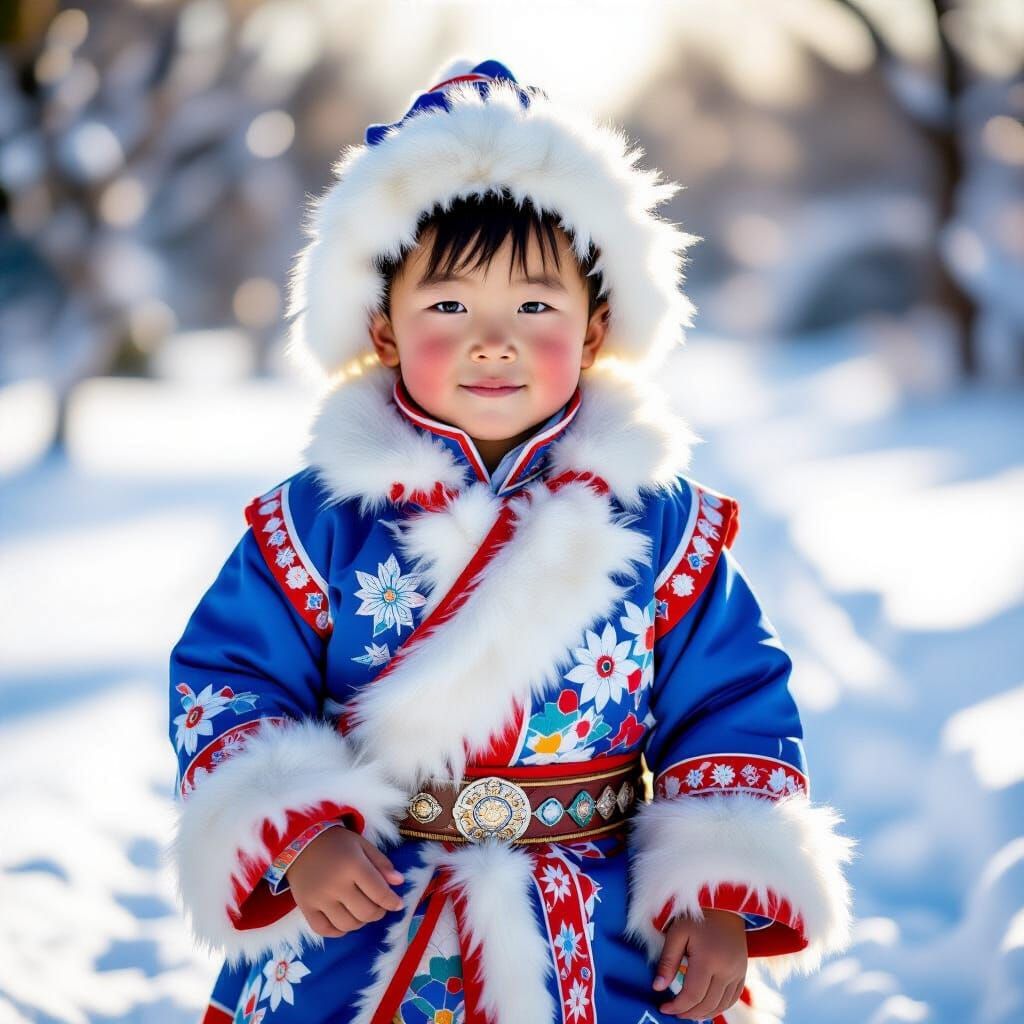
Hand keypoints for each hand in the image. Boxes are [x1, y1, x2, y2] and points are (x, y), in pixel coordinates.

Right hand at [286, 826, 404, 937]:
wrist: (300, 841)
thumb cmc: (336, 842)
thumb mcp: (362, 844)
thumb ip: (381, 863)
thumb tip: (399, 882)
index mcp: (353, 865)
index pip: (379, 892)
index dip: (392, 902)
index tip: (398, 904)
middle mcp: (336, 884)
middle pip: (365, 912)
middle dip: (378, 912)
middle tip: (380, 906)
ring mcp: (319, 899)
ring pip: (347, 925)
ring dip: (361, 922)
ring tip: (362, 911)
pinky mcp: (305, 907)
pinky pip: (324, 930)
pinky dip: (338, 931)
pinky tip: (345, 921)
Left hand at [651, 908, 747, 1018]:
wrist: (724, 904)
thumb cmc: (695, 916)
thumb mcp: (677, 933)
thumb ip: (667, 961)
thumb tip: (657, 988)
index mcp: (708, 959)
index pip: (692, 995)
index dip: (677, 1006)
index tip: (663, 1007)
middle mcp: (727, 969)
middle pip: (707, 1004)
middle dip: (688, 1012)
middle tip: (673, 1011)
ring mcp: (738, 972)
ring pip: (721, 1005)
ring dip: (703, 1013)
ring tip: (687, 1011)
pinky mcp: (743, 972)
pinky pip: (732, 998)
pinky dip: (719, 1007)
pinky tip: (705, 1006)